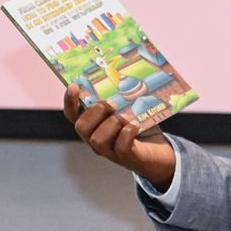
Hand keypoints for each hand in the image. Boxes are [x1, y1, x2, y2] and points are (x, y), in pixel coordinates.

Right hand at [62, 86, 176, 189]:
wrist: (160, 153)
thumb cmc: (141, 126)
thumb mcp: (129, 108)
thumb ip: (121, 95)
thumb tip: (121, 72)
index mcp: (94, 125)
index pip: (72, 114)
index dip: (69, 101)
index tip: (74, 86)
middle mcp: (96, 140)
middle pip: (81, 127)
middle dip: (96, 111)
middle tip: (113, 104)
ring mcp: (110, 151)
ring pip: (98, 140)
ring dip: (112, 123)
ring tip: (126, 117)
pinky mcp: (127, 158)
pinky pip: (120, 147)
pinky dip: (127, 133)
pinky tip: (136, 125)